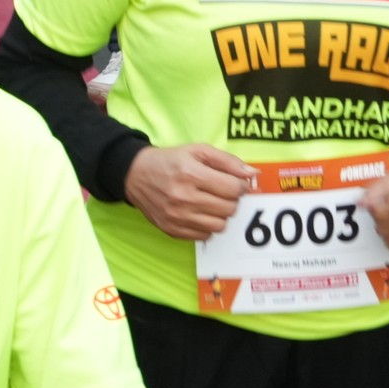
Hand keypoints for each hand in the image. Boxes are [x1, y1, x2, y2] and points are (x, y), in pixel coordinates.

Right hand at [121, 143, 255, 241]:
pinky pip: (205, 235)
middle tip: (220, 191)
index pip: (234, 189)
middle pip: (229, 208)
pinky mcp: (172, 230)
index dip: (239, 185)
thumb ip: (228, 161)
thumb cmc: (170, 161)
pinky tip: (199, 212)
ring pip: (220, 225)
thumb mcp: (197, 151)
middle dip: (231, 199)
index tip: (233, 182)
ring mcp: (177, 216)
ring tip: (211, 203)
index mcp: (191, 174)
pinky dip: (207, 225)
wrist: (135, 175)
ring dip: (220, 214)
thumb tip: (253, 175)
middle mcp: (183, 197)